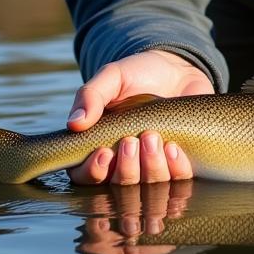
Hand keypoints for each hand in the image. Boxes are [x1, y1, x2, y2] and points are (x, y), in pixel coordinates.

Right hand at [66, 50, 213, 185]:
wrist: (178, 68)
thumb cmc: (139, 73)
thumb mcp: (113, 76)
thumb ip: (91, 95)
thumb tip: (74, 124)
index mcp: (100, 144)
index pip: (85, 176)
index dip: (92, 172)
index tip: (104, 152)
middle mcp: (125, 161)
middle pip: (119, 185)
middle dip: (126, 168)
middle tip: (132, 140)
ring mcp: (153, 165)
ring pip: (149, 185)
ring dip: (150, 167)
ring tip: (153, 137)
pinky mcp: (179, 162)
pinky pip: (179, 178)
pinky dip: (175, 167)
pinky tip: (173, 146)